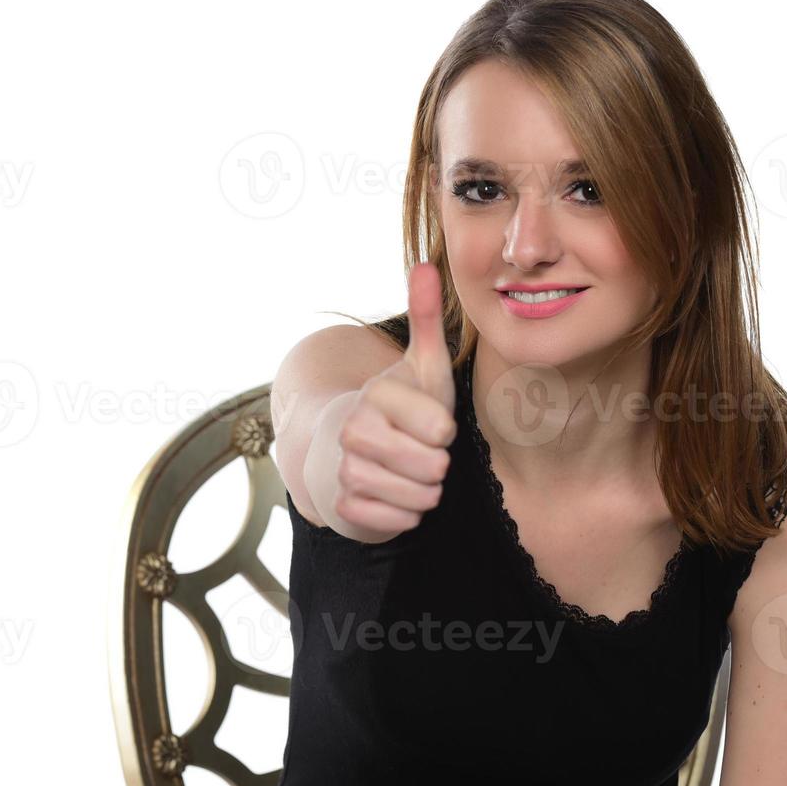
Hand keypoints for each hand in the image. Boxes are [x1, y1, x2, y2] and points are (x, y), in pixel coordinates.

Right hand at [330, 262, 457, 535]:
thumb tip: (427, 264)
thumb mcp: (420, 368)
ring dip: (425, 492)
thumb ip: (426, 320)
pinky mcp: (343, 507)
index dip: (443, 432)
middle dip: (437, 465)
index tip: (430, 424)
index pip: (438, 429)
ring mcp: (344, 471)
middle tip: (421, 453)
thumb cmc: (399, 411)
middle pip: (432, 466)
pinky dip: (406, 515)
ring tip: (412, 475)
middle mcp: (353, 431)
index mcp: (376, 396)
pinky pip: (399, 521)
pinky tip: (396, 498)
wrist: (345, 454)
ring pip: (418, 497)